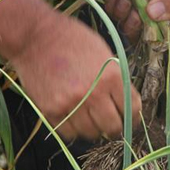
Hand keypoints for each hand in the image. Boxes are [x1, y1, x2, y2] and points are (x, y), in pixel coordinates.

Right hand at [11, 15, 141, 141]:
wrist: (35, 36)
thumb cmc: (71, 39)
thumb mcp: (103, 51)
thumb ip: (116, 77)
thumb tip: (126, 100)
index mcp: (111, 76)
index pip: (132, 108)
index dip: (134, 117)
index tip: (131, 119)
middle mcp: (93, 93)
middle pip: (113, 127)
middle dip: (115, 127)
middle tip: (112, 125)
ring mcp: (71, 104)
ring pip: (92, 133)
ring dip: (94, 129)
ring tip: (92, 120)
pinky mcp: (51, 110)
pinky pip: (69, 133)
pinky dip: (74, 130)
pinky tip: (74, 118)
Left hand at [105, 0, 169, 42]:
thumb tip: (152, 14)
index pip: (164, 43)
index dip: (153, 40)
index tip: (148, 28)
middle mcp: (159, 19)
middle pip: (141, 37)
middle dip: (135, 26)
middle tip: (135, 13)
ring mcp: (142, 8)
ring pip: (126, 24)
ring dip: (122, 15)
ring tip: (125, 0)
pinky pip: (115, 10)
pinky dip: (113, 4)